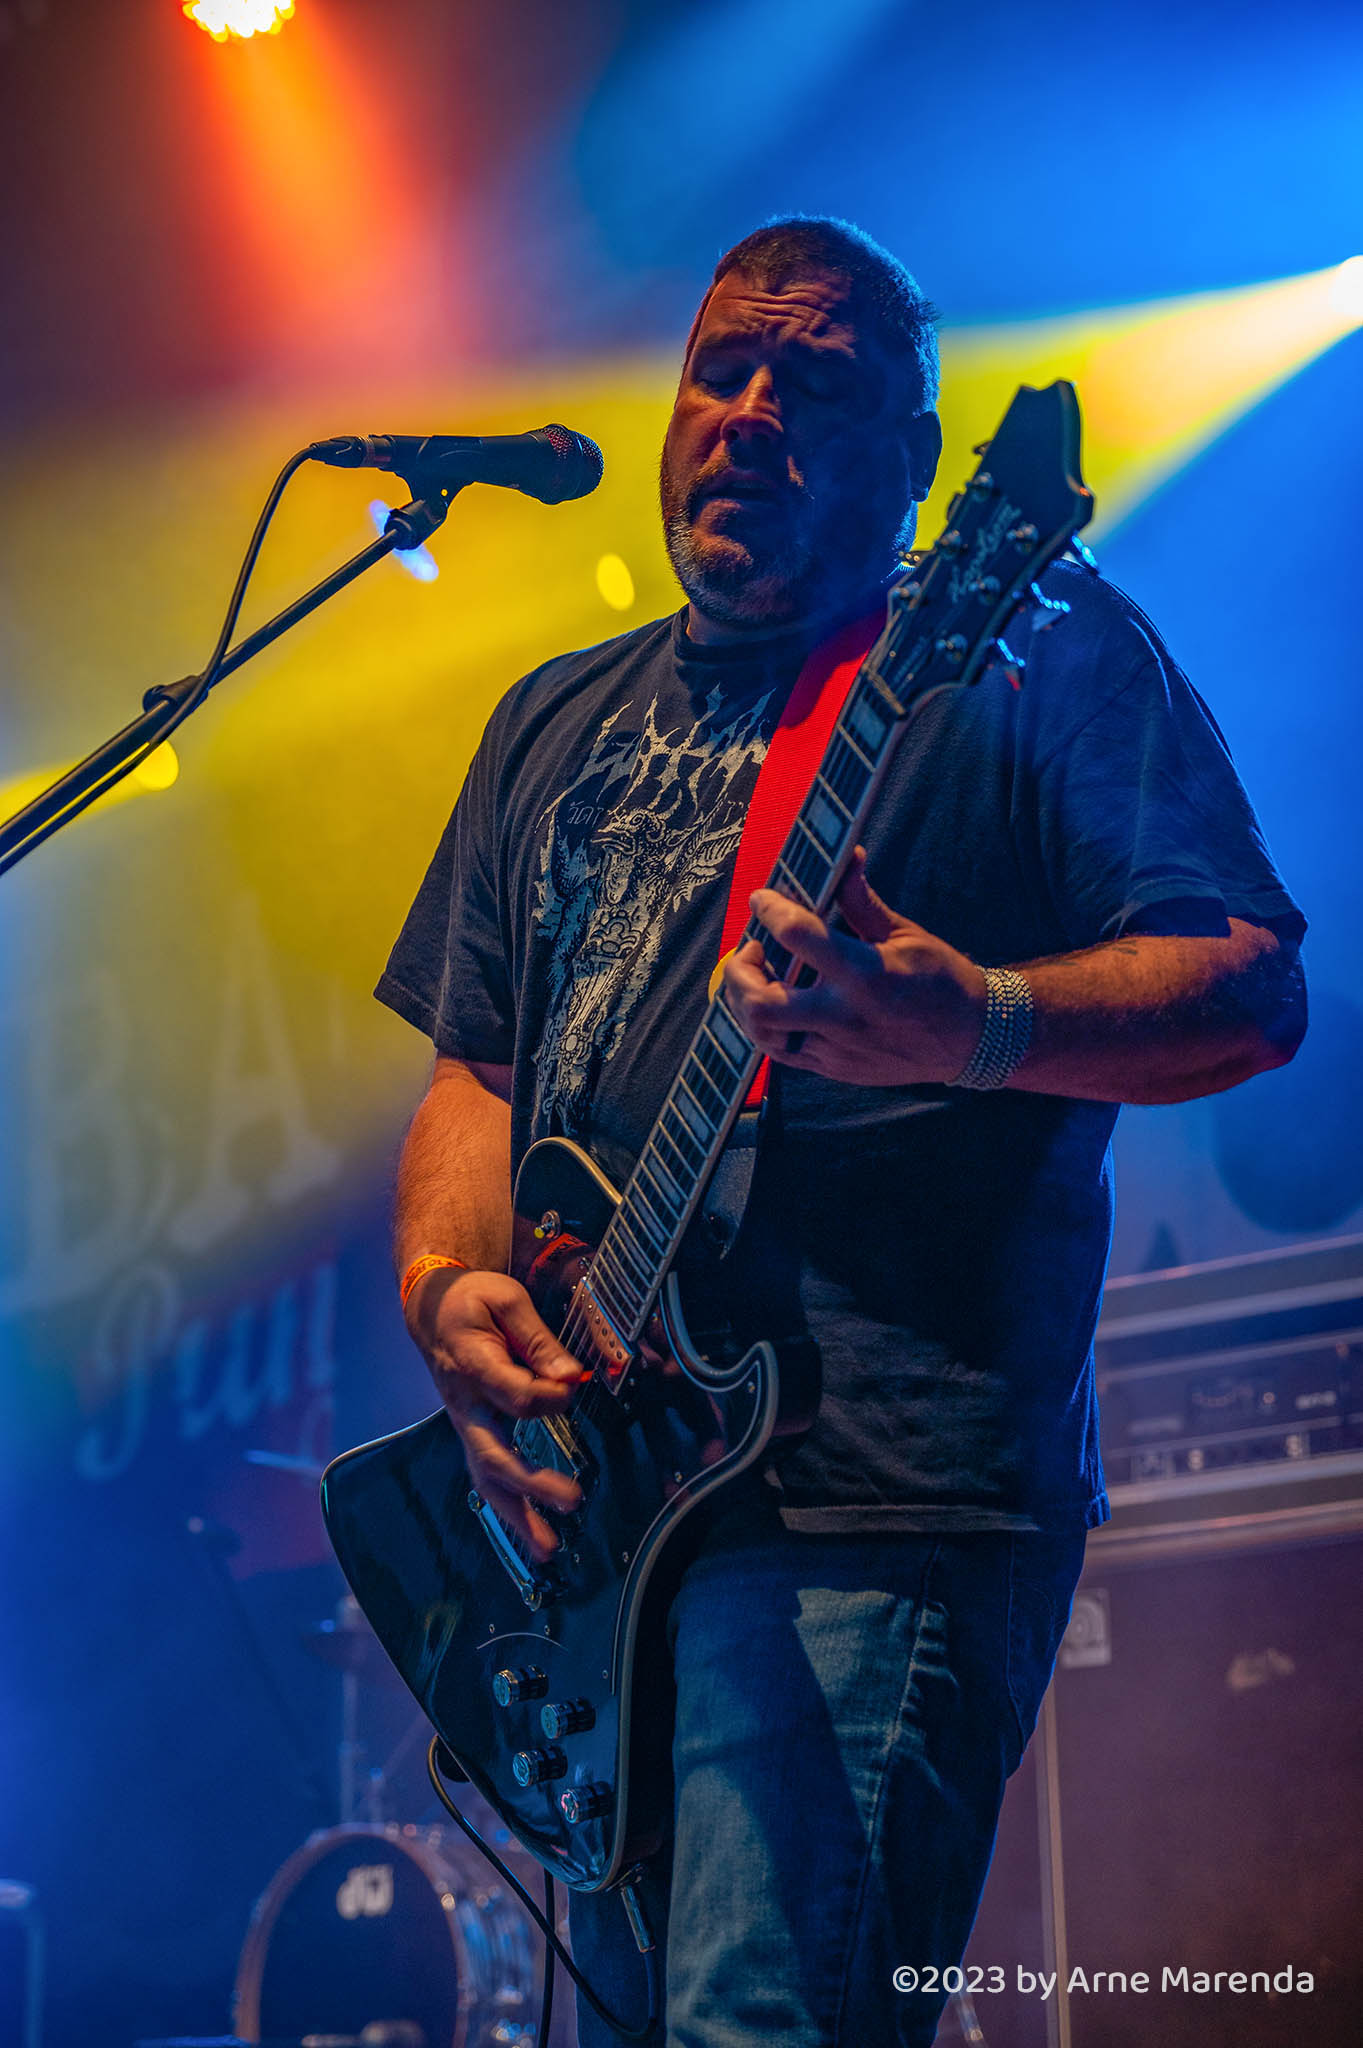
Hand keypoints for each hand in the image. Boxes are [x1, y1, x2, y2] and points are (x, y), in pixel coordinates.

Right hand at [404, 1266, 583, 1560]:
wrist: (432, 1310)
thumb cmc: (473, 1300)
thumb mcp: (506, 1300)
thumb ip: (539, 1339)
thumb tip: (572, 1377)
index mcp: (472, 1364)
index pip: (512, 1393)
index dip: (547, 1394)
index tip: (573, 1385)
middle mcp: (465, 1404)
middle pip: (494, 1452)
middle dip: (531, 1481)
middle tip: (572, 1498)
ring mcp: (466, 1424)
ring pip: (486, 1476)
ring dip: (517, 1515)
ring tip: (548, 1548)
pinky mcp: (473, 1434)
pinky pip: (488, 1476)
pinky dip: (510, 1510)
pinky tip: (534, 1536)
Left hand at [722, 846, 986, 1085]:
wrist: (972, 1040)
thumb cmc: (942, 980)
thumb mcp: (906, 934)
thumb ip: (862, 901)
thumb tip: (846, 857)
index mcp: (867, 975)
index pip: (799, 936)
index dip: (771, 910)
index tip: (763, 899)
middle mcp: (845, 1016)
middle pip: (762, 1004)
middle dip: (741, 972)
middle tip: (753, 950)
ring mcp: (837, 1049)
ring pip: (762, 1034)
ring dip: (746, 1002)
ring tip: (760, 977)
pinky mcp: (835, 1069)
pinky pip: (781, 1052)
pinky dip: (767, 1026)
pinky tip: (778, 1001)